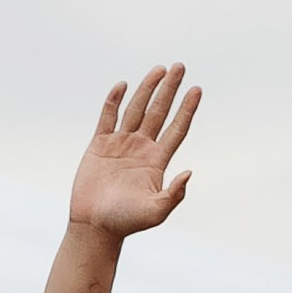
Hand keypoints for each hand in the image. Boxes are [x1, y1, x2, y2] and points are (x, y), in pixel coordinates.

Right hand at [67, 68, 200, 238]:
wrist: (95, 226)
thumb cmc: (126, 222)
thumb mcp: (156, 212)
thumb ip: (174, 194)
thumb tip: (189, 172)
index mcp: (157, 161)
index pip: (176, 129)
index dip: (187, 109)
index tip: (196, 89)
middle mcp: (141, 148)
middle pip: (159, 112)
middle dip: (169, 89)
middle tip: (180, 66)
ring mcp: (120, 144)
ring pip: (136, 109)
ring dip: (147, 88)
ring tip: (159, 69)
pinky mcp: (99, 144)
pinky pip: (108, 117)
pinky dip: (114, 100)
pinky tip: (123, 85)